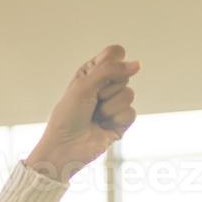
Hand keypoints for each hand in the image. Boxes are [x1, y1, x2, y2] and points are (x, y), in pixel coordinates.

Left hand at [26, 45, 139, 181]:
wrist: (64, 147)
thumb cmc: (66, 117)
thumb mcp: (82, 86)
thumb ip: (109, 70)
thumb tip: (137, 64)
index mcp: (91, 73)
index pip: (114, 54)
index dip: (111, 62)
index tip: (98, 73)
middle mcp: (104, 86)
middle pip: (124, 73)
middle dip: (106, 88)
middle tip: (91, 101)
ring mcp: (114, 104)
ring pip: (128, 93)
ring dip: (108, 107)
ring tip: (94, 116)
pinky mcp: (121, 121)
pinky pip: (131, 112)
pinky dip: (115, 119)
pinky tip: (102, 126)